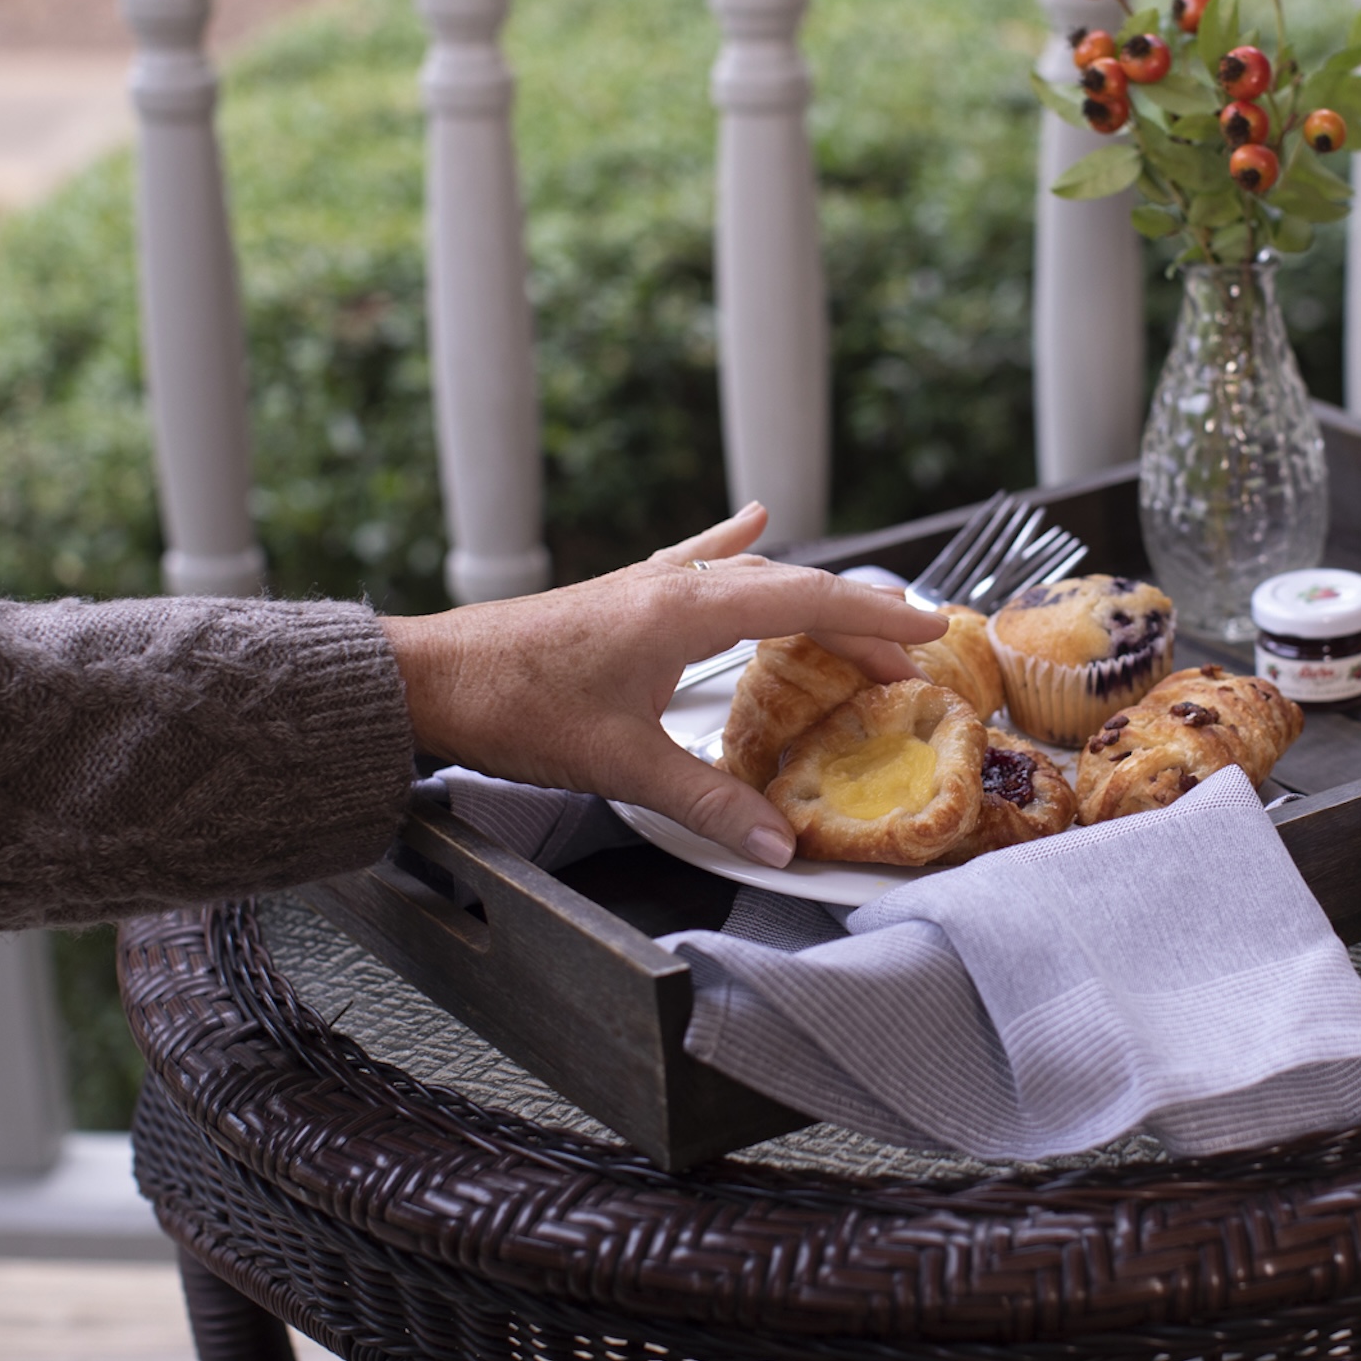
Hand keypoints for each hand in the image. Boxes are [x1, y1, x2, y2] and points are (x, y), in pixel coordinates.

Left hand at [381, 503, 947, 866]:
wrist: (429, 678)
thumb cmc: (516, 709)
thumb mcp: (618, 764)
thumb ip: (704, 802)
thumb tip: (776, 843)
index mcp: (685, 611)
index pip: (806, 602)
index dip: (874, 619)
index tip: (930, 630)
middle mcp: (674, 587)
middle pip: (791, 588)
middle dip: (858, 618)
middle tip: (914, 653)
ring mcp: (646, 587)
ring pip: (752, 578)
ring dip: (811, 596)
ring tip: (861, 618)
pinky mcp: (622, 598)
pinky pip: (697, 562)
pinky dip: (734, 544)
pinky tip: (755, 517)